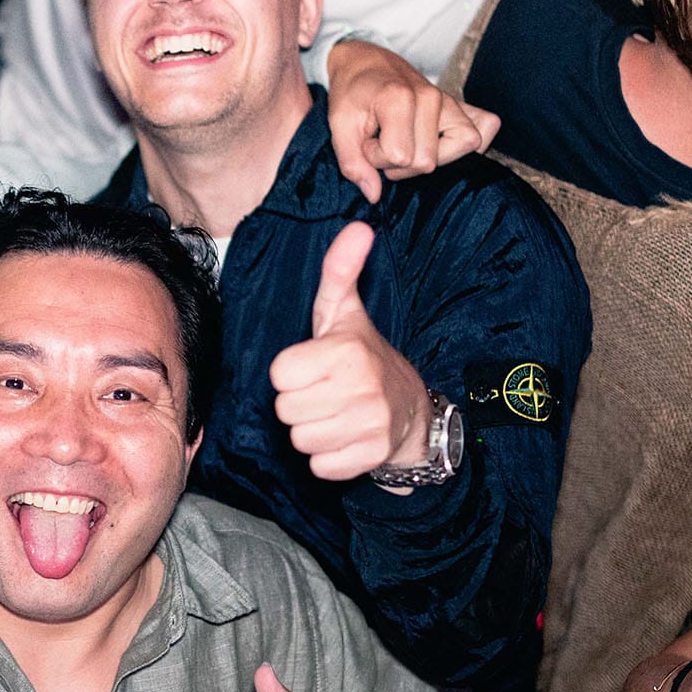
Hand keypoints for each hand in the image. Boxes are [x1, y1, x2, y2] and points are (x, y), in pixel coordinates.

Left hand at [269, 223, 429, 479]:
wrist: (412, 411)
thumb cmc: (364, 358)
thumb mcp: (346, 313)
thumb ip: (340, 271)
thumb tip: (358, 226)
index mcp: (345, 351)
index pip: (279, 375)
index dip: (292, 373)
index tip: (315, 367)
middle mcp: (360, 387)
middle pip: (285, 410)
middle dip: (300, 403)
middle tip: (327, 392)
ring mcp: (369, 424)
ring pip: (300, 439)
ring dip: (313, 431)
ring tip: (336, 414)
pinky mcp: (371, 456)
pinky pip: (320, 466)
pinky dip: (328, 457)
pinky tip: (346, 437)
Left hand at [325, 40, 500, 202]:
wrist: (366, 63)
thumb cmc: (352, 93)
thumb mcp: (338, 125)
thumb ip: (352, 162)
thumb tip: (374, 195)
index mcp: (398, 99)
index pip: (399, 156)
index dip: (376, 158)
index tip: (366, 141)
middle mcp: (431, 98)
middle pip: (427, 161)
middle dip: (398, 162)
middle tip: (382, 142)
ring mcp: (449, 101)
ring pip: (461, 149)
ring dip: (428, 157)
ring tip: (406, 144)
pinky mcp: (461, 105)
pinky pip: (485, 129)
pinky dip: (468, 144)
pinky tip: (441, 143)